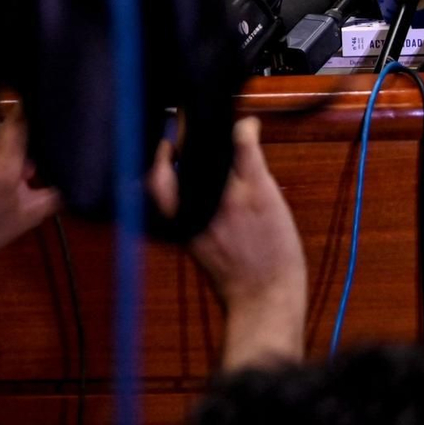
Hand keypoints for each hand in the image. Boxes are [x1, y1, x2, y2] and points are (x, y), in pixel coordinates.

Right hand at [152, 116, 304, 316]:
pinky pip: (246, 150)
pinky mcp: (256, 190)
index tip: (167, 151)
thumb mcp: (200, 250)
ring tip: (224, 137)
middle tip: (197, 140)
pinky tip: (249, 127)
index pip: (157, 182)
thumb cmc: (236, 280)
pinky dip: (246, 132)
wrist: (265, 297)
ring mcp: (228, 195)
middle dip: (185, 143)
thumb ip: (193, 218)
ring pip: (214, 149)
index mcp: (182, 221)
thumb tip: (191, 193)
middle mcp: (200, 205)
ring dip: (216, 137)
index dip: (159, 163)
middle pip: (183, 159)